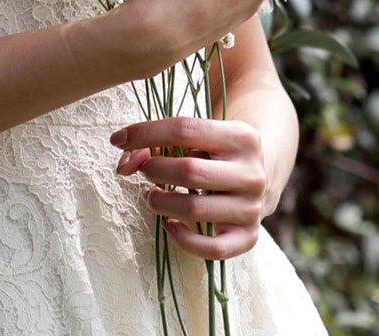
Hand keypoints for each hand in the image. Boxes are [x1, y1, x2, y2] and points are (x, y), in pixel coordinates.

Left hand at [111, 117, 269, 260]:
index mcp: (242, 136)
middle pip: (189, 171)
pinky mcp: (249, 237)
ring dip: (159, 202)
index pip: (184, 129)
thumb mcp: (197, 136)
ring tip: (150, 194)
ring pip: (195, 209)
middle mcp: (252, 172)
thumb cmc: (216, 151)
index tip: (118, 138)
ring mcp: (253, 207)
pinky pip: (212, 249)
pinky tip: (169, 224)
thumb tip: (123, 164)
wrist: (260, 175)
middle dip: (154, 169)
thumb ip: (156, 141)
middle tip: (143, 170)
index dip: (145, 133)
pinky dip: (183, 239)